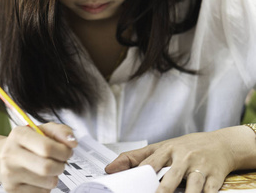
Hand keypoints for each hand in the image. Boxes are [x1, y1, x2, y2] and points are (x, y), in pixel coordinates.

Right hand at [0, 122, 76, 192]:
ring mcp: (10, 174)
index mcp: (19, 135)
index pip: (47, 147)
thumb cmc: (28, 143)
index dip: (63, 151)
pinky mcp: (12, 190)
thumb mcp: (43, 130)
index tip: (67, 151)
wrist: (2, 157)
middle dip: (61, 166)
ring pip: (48, 182)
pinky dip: (46, 186)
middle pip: (47, 167)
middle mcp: (10, 154)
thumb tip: (72, 142)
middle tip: (61, 162)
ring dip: (55, 176)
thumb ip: (60, 131)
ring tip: (48, 169)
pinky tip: (39, 178)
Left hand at [105, 127, 252, 192]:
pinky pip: (210, 191)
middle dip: (163, 190)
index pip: (150, 163)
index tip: (131, 186)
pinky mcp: (215, 177)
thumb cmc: (186, 147)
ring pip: (193, 185)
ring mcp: (200, 167)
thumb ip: (135, 157)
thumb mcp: (160, 147)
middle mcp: (183, 158)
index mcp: (167, 150)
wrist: (221, 144)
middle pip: (171, 177)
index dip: (141, 175)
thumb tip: (109, 168)